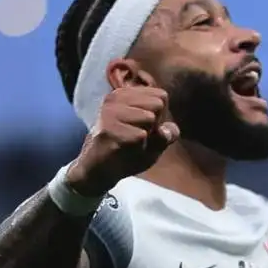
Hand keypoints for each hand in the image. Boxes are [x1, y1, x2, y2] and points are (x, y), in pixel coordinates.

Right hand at [66, 87, 180, 195]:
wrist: (99, 172)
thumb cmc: (128, 153)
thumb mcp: (155, 143)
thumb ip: (168, 133)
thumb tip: (168, 129)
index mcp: (126, 95)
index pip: (161, 96)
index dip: (160, 117)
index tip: (143, 128)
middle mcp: (116, 97)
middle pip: (157, 104)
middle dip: (154, 125)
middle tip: (135, 137)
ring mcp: (110, 111)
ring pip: (150, 117)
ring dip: (145, 136)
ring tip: (128, 142)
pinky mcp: (108, 128)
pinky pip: (141, 135)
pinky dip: (137, 146)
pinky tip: (122, 149)